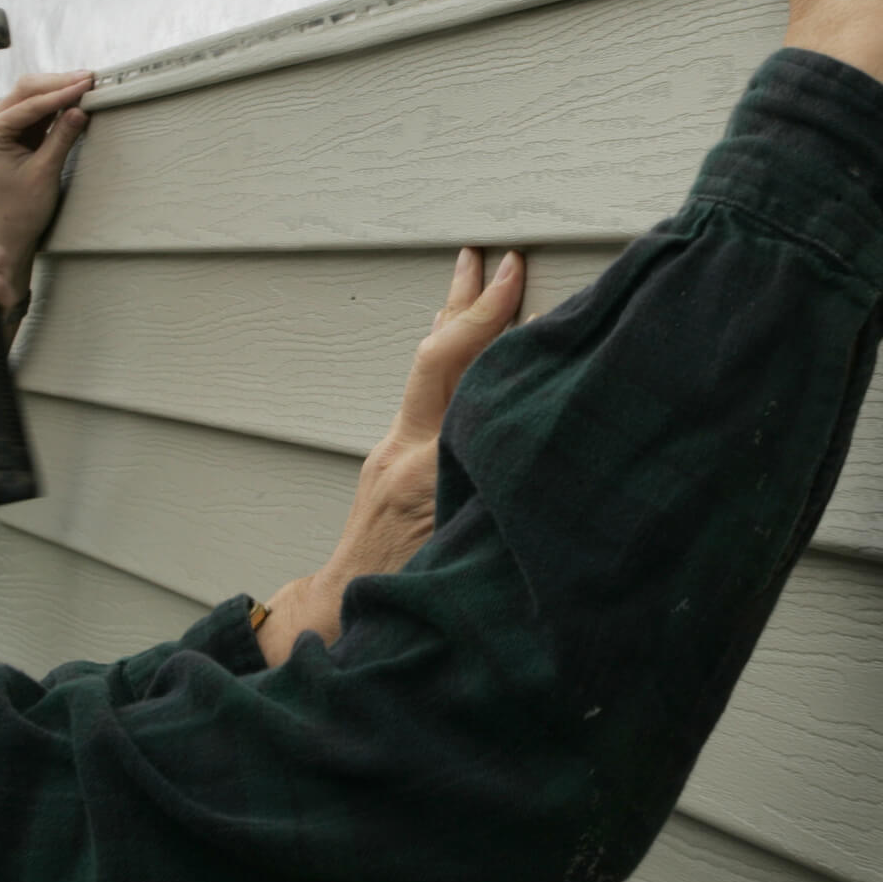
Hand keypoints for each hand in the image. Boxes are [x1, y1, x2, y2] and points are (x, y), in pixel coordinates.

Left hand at [0, 71, 91, 270]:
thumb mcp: (45, 173)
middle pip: (27, 90)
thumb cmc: (21, 207)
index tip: (86, 85)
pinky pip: (40, 109)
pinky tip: (76, 98)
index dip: (61, 93)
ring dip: (59, 89)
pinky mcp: (19, 132)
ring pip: (33, 95)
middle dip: (59, 83)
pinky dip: (58, 103)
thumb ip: (61, 139)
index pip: (30, 104)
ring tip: (87, 84)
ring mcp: (5, 126)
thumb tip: (79, 110)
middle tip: (89, 79)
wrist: (9, 228)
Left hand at [256, 247, 527, 665]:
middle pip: (436, 358)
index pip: (460, 377)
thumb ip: (495, 507)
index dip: (493, 328)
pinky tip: (463, 347)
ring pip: (427, 371)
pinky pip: (427, 395)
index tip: (526, 287)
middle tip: (498, 261)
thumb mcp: (461, 559)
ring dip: (454, 323)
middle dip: (468, 306)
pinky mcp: (390, 465)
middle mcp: (403, 453)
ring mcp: (391, 455)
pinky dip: (450, 360)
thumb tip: (541, 464)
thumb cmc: (407, 603)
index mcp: (424, 471)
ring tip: (470, 276)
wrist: (340, 620)